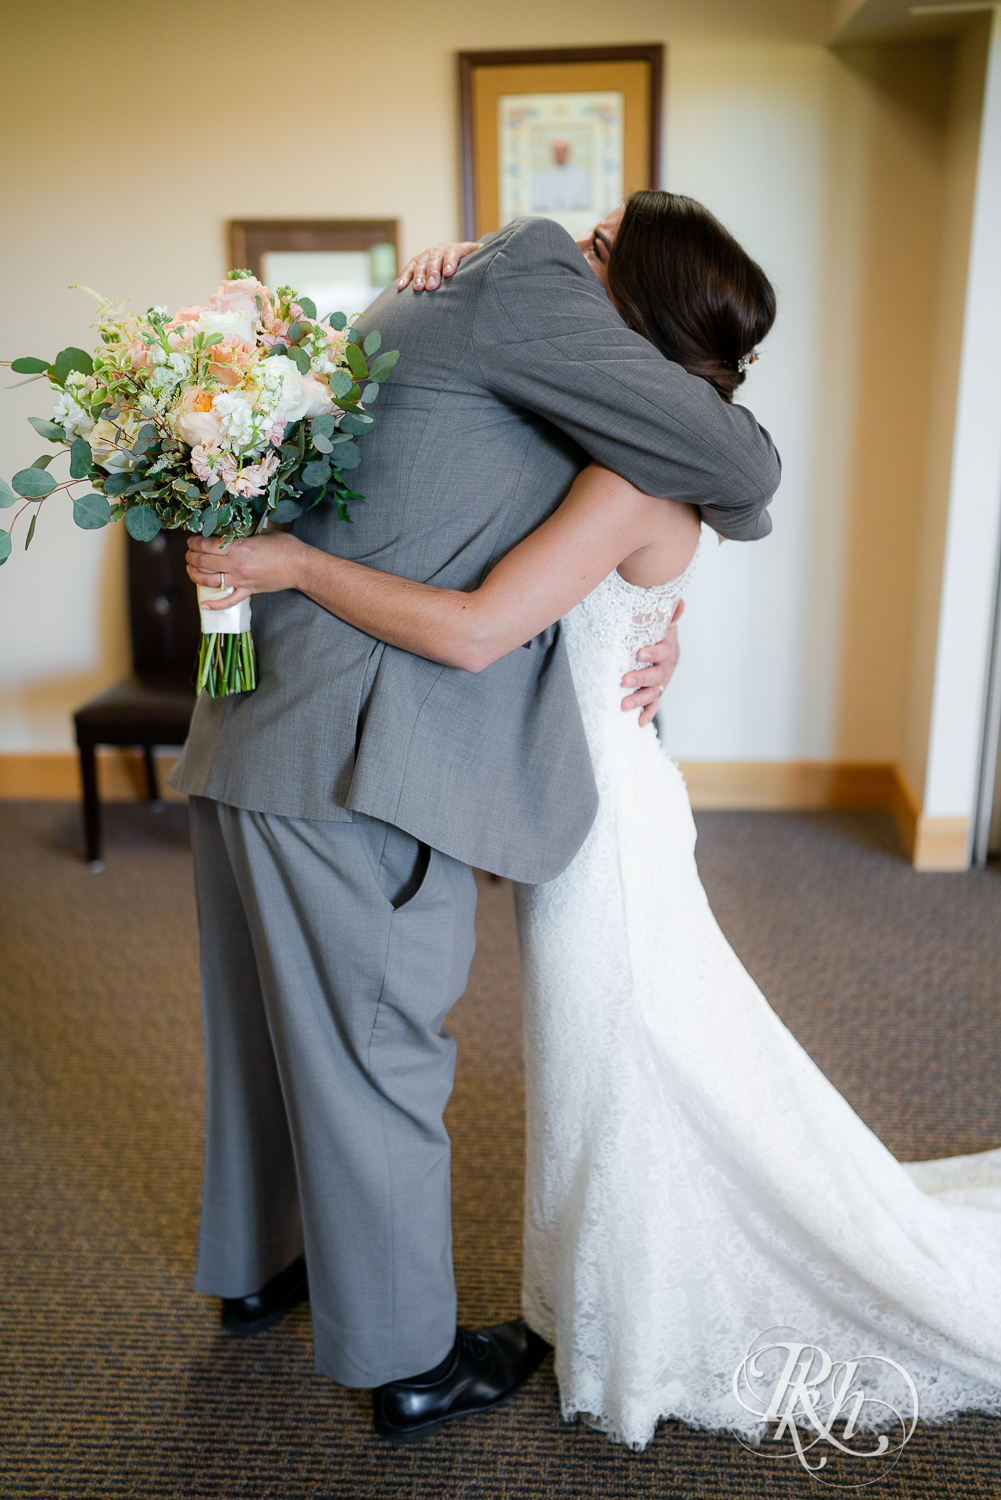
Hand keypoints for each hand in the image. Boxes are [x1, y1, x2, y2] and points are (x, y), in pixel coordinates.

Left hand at [186, 531, 307, 608]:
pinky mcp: (248, 591)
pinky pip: (228, 601)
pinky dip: (215, 605)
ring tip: (191, 570)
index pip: (207, 545)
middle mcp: (236, 565)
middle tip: (189, 553)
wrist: (301, 566)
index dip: (194, 541)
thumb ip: (243, 532)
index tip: (192, 539)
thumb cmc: (285, 546)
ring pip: (209, 581)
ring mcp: (241, 580)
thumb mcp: (262, 532)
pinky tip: (203, 604)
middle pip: (203, 562)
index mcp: (239, 547)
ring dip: (195, 576)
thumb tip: (230, 527)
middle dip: (191, 556)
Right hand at [396, 241, 480, 291]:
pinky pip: (408, 269)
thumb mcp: (479, 258)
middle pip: (435, 260)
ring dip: (418, 276)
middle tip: (432, 287)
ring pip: (420, 264)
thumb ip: (487, 258)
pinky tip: (401, 288)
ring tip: (418, 289)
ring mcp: (426, 255)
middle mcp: (439, 250)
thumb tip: (506, 258)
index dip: (451, 262)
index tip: (449, 273)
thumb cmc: (470, 263)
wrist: (453, 256)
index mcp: (456, 249)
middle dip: (433, 273)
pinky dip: (404, 278)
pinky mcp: (415, 262)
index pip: (453, 253)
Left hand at [620, 600, 683, 726]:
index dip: (653, 653)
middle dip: (641, 678)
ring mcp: (661, 682)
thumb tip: (678, 600)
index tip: (639, 653)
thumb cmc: (655, 634)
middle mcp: (667, 667)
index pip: (664, 651)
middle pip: (657, 675)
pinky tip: (639, 722)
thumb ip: (667, 613)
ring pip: (653, 692)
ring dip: (639, 699)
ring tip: (624, 704)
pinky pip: (653, 705)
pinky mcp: (655, 694)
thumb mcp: (660, 623)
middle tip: (624, 680)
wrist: (657, 649)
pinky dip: (647, 714)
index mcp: (668, 649)